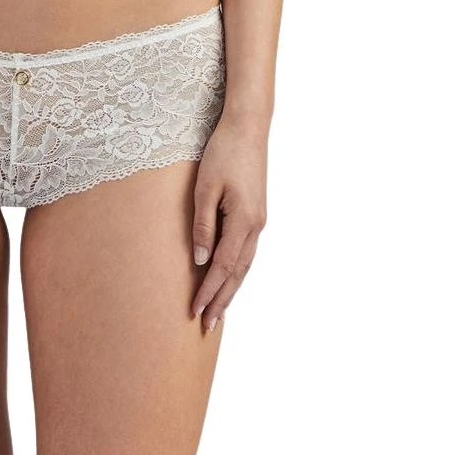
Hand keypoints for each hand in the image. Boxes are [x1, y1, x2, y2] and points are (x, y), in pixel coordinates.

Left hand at [190, 110, 267, 331]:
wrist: (248, 128)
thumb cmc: (223, 153)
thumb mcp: (206, 188)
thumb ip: (203, 225)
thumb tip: (200, 260)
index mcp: (244, 222)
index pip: (222, 267)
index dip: (209, 291)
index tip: (195, 312)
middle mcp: (256, 226)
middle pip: (237, 273)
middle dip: (222, 300)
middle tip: (208, 326)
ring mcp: (259, 221)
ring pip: (244, 265)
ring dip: (231, 289)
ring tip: (219, 311)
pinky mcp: (256, 213)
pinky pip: (246, 251)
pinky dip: (236, 269)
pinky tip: (229, 277)